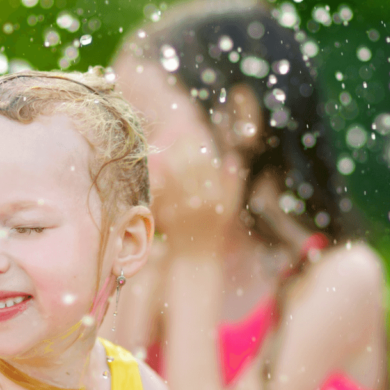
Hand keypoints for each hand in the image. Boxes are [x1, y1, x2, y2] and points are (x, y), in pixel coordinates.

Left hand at [150, 131, 243, 253]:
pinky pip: (163, 191)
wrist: (197, 255)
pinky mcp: (169, 215)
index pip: (207, 165)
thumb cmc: (215, 229)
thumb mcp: (229, 207)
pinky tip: (156, 166)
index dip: (198, 148)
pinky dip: (160, 178)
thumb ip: (232, 182)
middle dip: (183, 149)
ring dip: (170, 159)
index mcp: (217, 197)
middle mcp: (202, 202)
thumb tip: (232, 157)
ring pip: (176, 177)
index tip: (191, 134)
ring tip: (166, 146)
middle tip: (176, 135)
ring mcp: (184, 208)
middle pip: (190, 168)